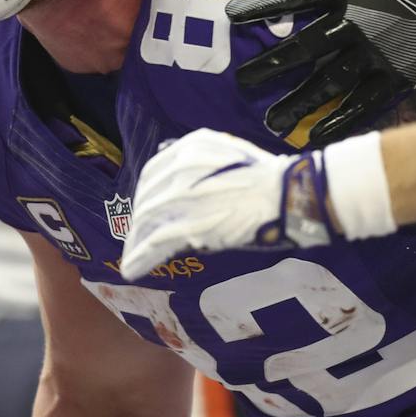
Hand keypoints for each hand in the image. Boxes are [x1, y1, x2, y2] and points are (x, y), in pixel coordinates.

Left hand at [121, 130, 331, 276]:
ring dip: (136, 241)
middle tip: (138, 234)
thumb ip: (200, 158)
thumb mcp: (228, 151)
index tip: (144, 205)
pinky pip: (156, 243)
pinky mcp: (190, 225)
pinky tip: (132, 268)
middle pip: (147, 197)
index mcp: (190, 147)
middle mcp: (181, 168)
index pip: (153, 171)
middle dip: (139, 218)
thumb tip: (176, 172)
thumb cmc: (264, 175)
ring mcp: (184, 197)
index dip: (146, 191)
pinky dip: (140, 256)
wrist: (284, 194)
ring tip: (131, 256)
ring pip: (147, 222)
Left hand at [226, 0, 415, 146]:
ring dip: (297, 103)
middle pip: (303, 47)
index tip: (231, 13)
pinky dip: (338, 120)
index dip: (261, 3)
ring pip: (328, 83)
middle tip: (241, 80)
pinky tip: (315, 135)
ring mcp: (377, 52)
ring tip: (271, 121)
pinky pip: (361, 103)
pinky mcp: (396, 76)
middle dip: (270, 65)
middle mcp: (357, 21)